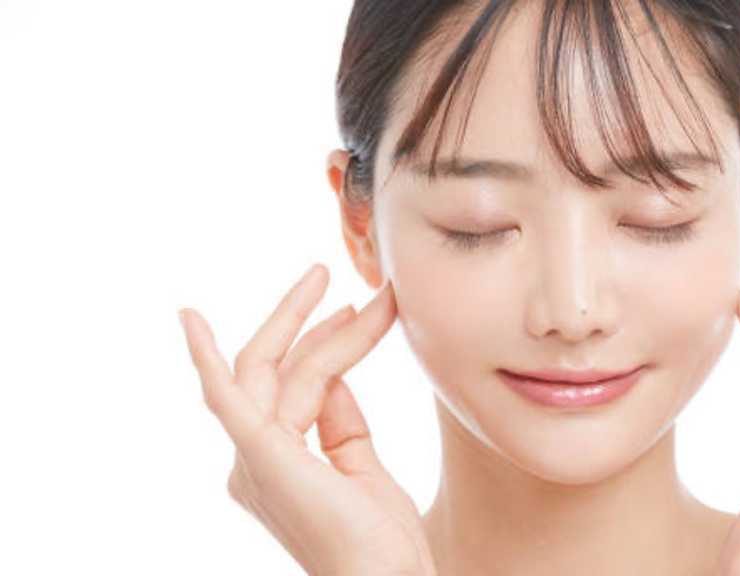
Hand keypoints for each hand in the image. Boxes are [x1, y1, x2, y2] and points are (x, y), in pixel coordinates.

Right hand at [178, 264, 435, 575]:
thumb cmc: (380, 539)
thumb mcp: (359, 465)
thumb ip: (340, 420)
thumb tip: (333, 375)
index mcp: (274, 463)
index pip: (297, 385)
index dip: (329, 344)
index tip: (361, 310)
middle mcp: (253, 459)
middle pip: (278, 369)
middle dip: (308, 320)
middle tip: (333, 272)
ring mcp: (252, 457)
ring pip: (278, 370)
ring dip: (316, 323)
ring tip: (369, 292)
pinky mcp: (259, 453)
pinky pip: (225, 396)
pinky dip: (206, 357)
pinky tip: (191, 320)